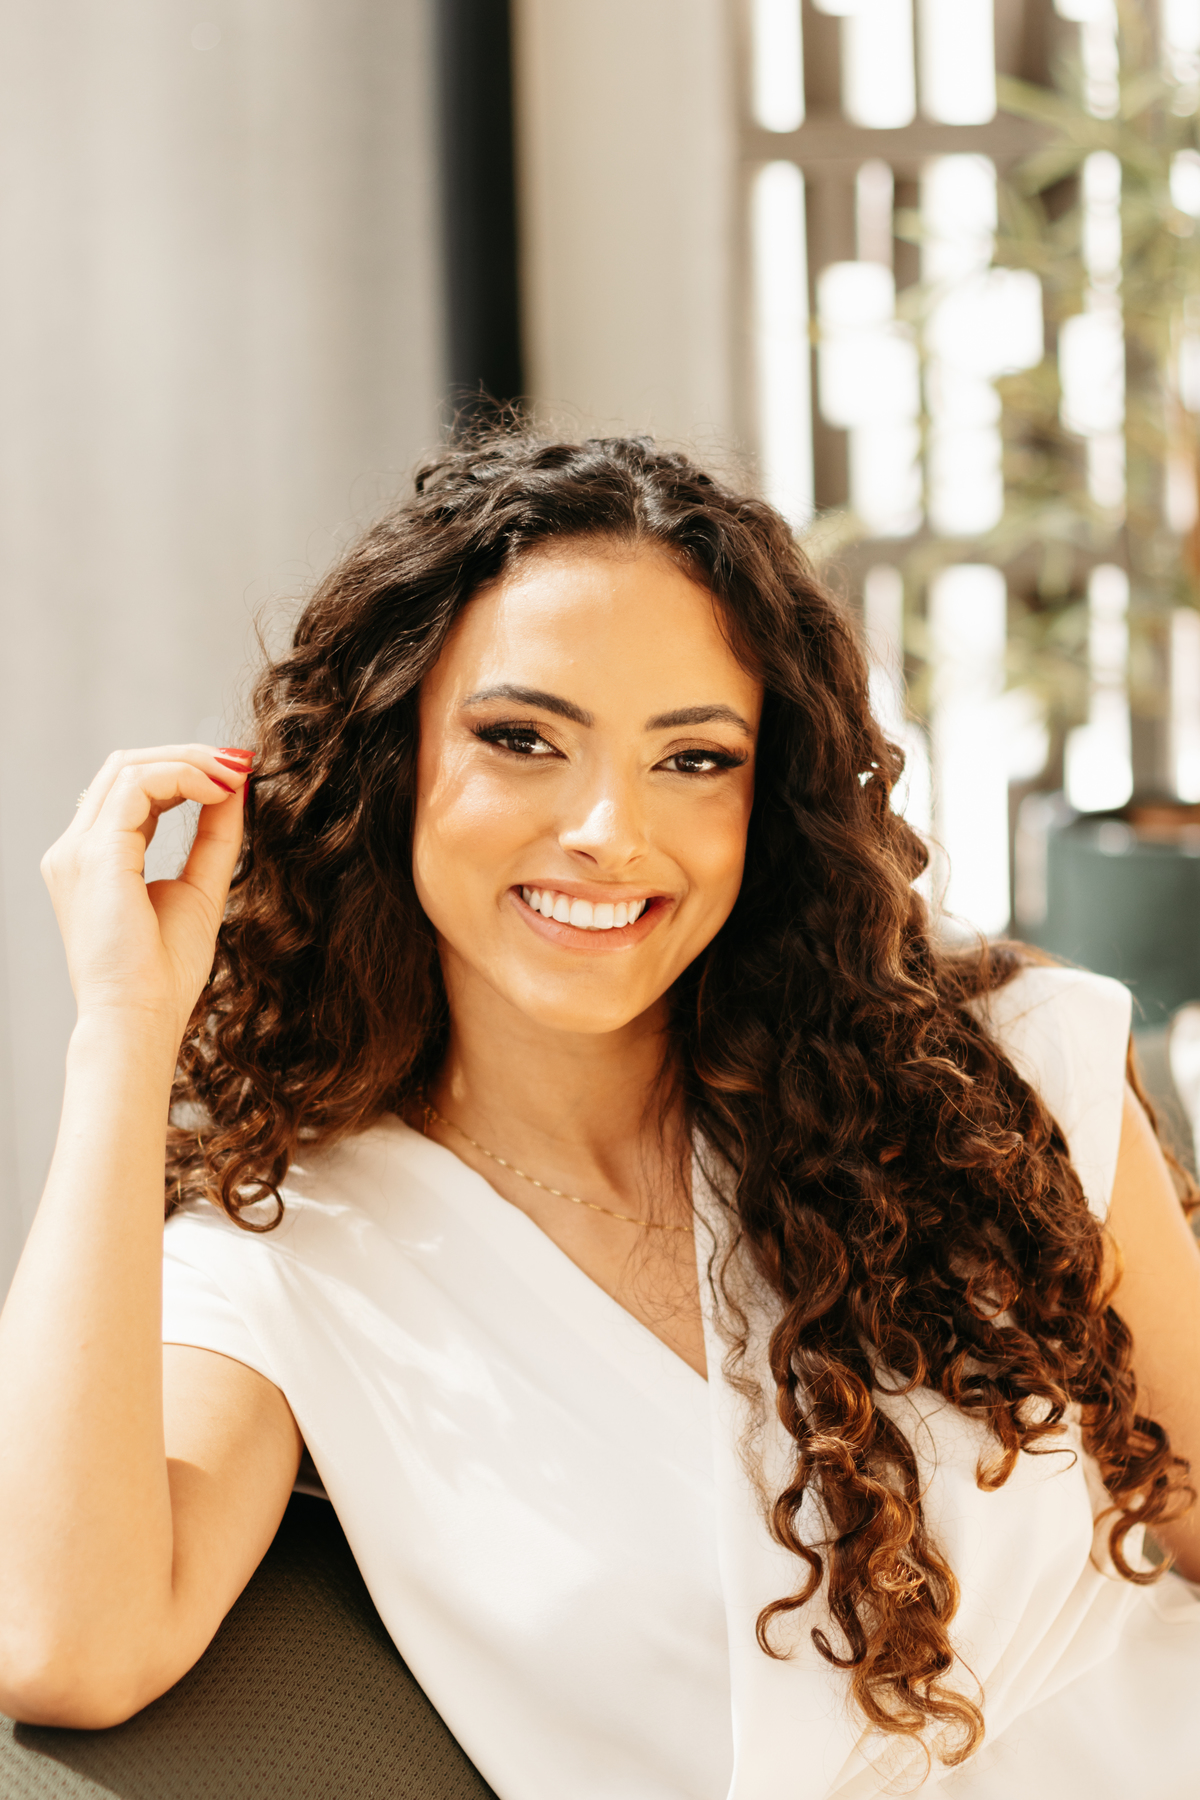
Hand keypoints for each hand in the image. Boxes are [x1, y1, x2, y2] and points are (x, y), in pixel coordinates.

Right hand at [41, 745, 253, 1041]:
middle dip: (188, 757)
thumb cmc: (163, 974)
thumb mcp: (200, 890)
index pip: (131, 791)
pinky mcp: (95, 854)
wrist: (139, 1020)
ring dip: (189, 762)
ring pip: (129, 767)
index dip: (183, 771)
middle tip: (240, 763)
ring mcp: (78, 850)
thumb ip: (214, 838)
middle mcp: (75, 850)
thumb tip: (237, 789)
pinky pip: (136, 785)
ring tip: (235, 776)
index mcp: (94, 861)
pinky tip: (219, 792)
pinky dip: (183, 777)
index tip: (236, 775)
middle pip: (126, 767)